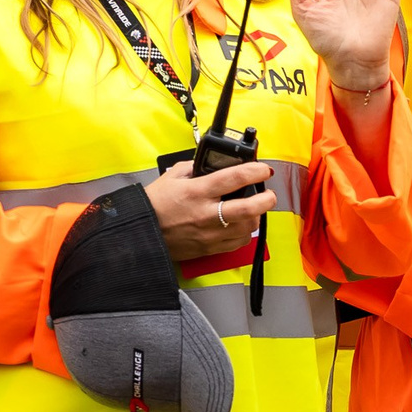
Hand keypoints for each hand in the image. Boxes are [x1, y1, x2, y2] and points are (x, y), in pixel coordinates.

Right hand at [146, 159, 273, 260]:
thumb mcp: (172, 177)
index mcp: (197, 191)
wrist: (142, 232)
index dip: (255, 172)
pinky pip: (238, 242)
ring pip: (248, 227)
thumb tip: (213, 164)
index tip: (264, 170)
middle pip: (249, 208)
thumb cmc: (155, 205)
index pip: (234, 178)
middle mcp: (207, 213)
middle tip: (269, 194)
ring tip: (253, 209)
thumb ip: (195, 168)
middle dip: (267, 199)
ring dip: (256, 217)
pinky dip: (245, 233)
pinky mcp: (210, 248)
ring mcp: (210, 233)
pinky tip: (240, 225)